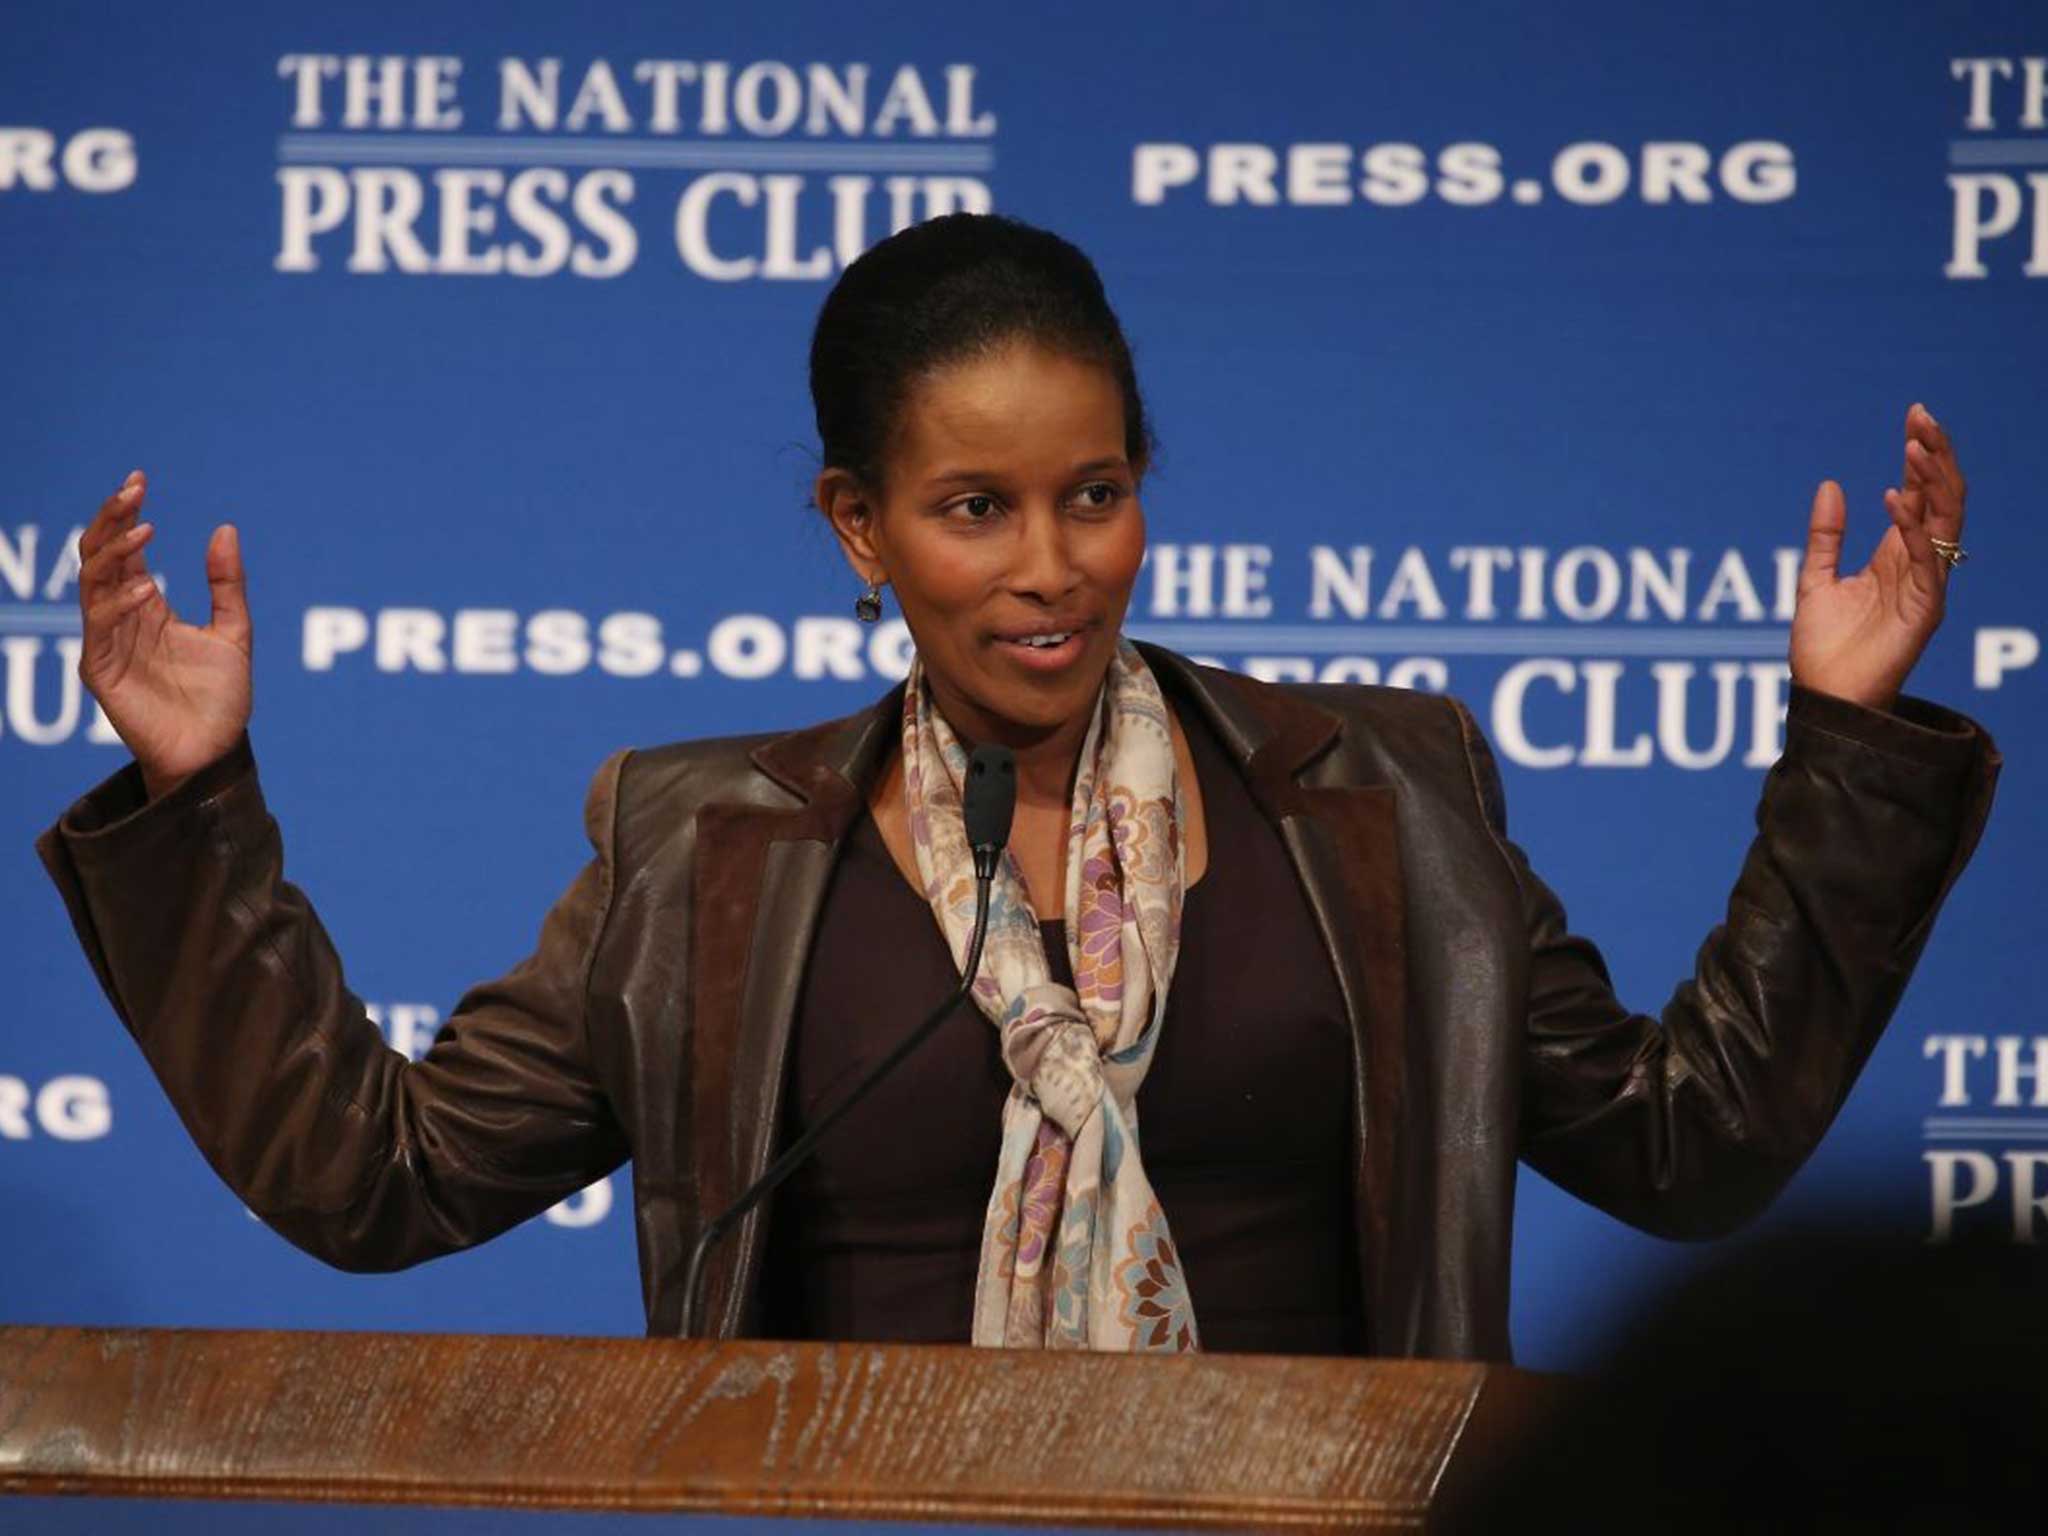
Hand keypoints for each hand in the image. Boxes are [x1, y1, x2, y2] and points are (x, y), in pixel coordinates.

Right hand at [77, 470, 252, 798]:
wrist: (214, 751)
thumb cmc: (222, 698)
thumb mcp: (234, 632)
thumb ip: (227, 584)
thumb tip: (225, 528)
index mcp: (147, 604)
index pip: (126, 548)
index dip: (126, 514)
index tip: (139, 480)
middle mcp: (122, 616)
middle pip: (99, 555)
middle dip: (110, 520)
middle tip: (130, 491)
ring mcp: (107, 641)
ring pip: (91, 582)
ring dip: (114, 552)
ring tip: (143, 528)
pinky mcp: (101, 668)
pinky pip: (99, 625)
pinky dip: (119, 601)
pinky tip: (147, 586)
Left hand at [1789, 403, 1966, 712]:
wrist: (1825, 697)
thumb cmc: (1823, 647)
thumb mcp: (1816, 578)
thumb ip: (1825, 535)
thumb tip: (1832, 484)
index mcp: (1896, 554)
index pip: (1920, 492)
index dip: (1919, 454)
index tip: (1914, 414)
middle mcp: (1918, 564)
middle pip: (1941, 498)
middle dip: (1935, 455)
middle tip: (1922, 416)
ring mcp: (1927, 585)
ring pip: (1946, 521)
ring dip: (1933, 480)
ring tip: (1916, 444)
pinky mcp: (1926, 609)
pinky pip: (1927, 559)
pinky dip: (1913, 527)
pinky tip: (1896, 497)